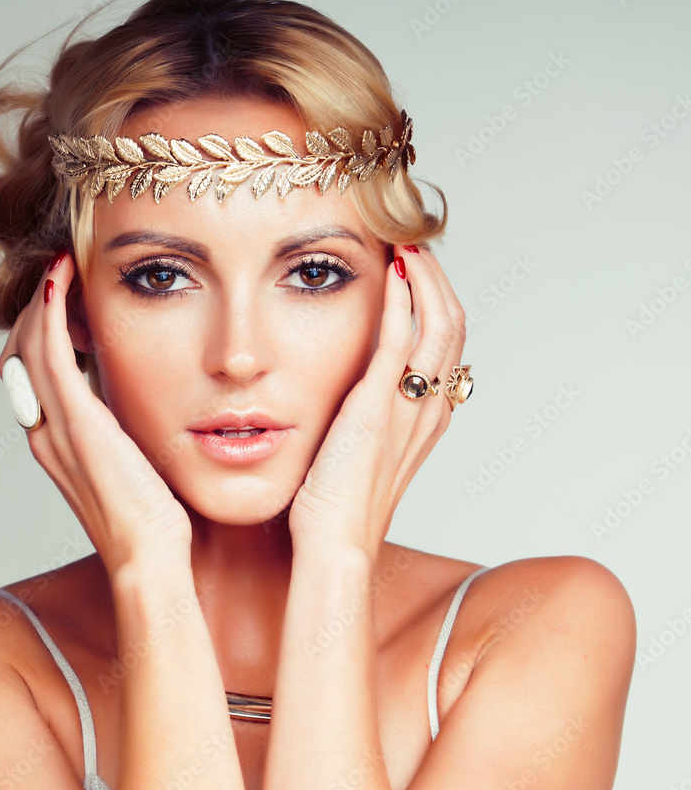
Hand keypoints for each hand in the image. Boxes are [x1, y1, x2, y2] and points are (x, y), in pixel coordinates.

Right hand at [0, 252, 191, 577]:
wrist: (148, 555)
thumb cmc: (151, 519)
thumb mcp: (131, 465)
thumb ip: (121, 432)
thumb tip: (136, 405)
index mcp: (54, 442)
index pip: (31, 370)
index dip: (42, 328)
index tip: (68, 296)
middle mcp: (43, 431)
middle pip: (20, 351)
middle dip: (36, 307)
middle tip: (63, 273)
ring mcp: (53, 426)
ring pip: (27, 344)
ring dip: (41, 298)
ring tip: (63, 266)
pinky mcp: (75, 421)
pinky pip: (49, 350)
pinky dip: (51, 307)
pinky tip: (65, 277)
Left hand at [287, 246, 465, 555]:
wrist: (334, 545)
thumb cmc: (338, 508)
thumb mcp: (363, 452)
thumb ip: (370, 417)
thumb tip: (355, 392)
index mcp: (427, 418)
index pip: (449, 344)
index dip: (438, 301)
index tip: (416, 270)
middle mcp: (428, 409)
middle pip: (454, 326)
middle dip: (438, 279)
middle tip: (416, 244)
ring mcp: (407, 408)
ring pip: (439, 326)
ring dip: (425, 279)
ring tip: (408, 244)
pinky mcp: (376, 409)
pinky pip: (400, 343)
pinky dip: (402, 302)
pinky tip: (390, 274)